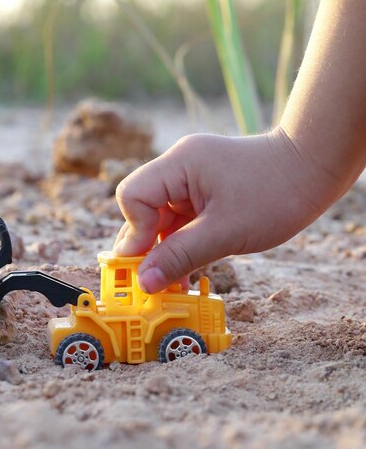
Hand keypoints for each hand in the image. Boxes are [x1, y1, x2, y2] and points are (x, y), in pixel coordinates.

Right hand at [113, 127, 343, 292]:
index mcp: (179, 164)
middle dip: (146, 247)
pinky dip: (180, 246)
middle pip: (142, 209)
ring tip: (172, 286)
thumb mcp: (224, 232)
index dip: (135, 231)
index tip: (148, 263)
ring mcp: (190, 180)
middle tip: (154, 283)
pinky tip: (186, 273)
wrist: (315, 169)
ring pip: (159, 220)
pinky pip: (179, 222)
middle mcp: (178, 167)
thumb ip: (179, 256)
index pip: (133, 196)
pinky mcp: (202, 193)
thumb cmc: (276, 193)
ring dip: (164, 251)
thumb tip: (144, 282)